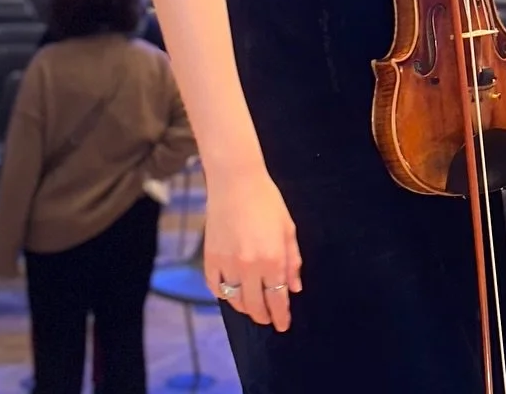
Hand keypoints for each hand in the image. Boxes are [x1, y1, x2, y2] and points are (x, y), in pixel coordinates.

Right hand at [204, 169, 302, 329]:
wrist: (235, 182)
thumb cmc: (267, 201)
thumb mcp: (288, 228)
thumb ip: (292, 259)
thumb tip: (295, 287)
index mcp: (272, 258)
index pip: (277, 298)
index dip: (281, 316)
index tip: (283, 325)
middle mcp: (249, 267)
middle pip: (256, 305)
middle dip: (264, 316)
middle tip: (268, 319)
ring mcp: (227, 264)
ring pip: (235, 301)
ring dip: (245, 309)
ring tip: (252, 308)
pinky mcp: (210, 259)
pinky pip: (216, 288)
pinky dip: (224, 295)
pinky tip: (232, 293)